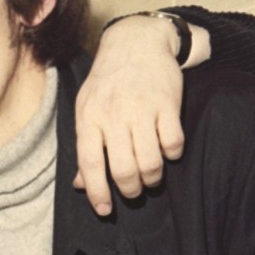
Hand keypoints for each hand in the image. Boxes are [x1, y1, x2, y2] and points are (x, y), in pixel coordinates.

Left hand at [74, 15, 185, 214]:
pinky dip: (172, 154)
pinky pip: (174, 143)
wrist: (135, 44)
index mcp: (89, 118)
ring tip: (150, 177)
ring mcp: (141, 109)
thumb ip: (85, 146)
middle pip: (123, 168)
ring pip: (150, 161)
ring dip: (152, 178)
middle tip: (132, 190)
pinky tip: (167, 151)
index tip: (104, 210)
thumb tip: (80, 184)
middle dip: (129, 189)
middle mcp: (113, 115)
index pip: (89, 163)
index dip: (96, 191)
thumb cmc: (106, 83)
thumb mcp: (86, 109)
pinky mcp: (167, 104)